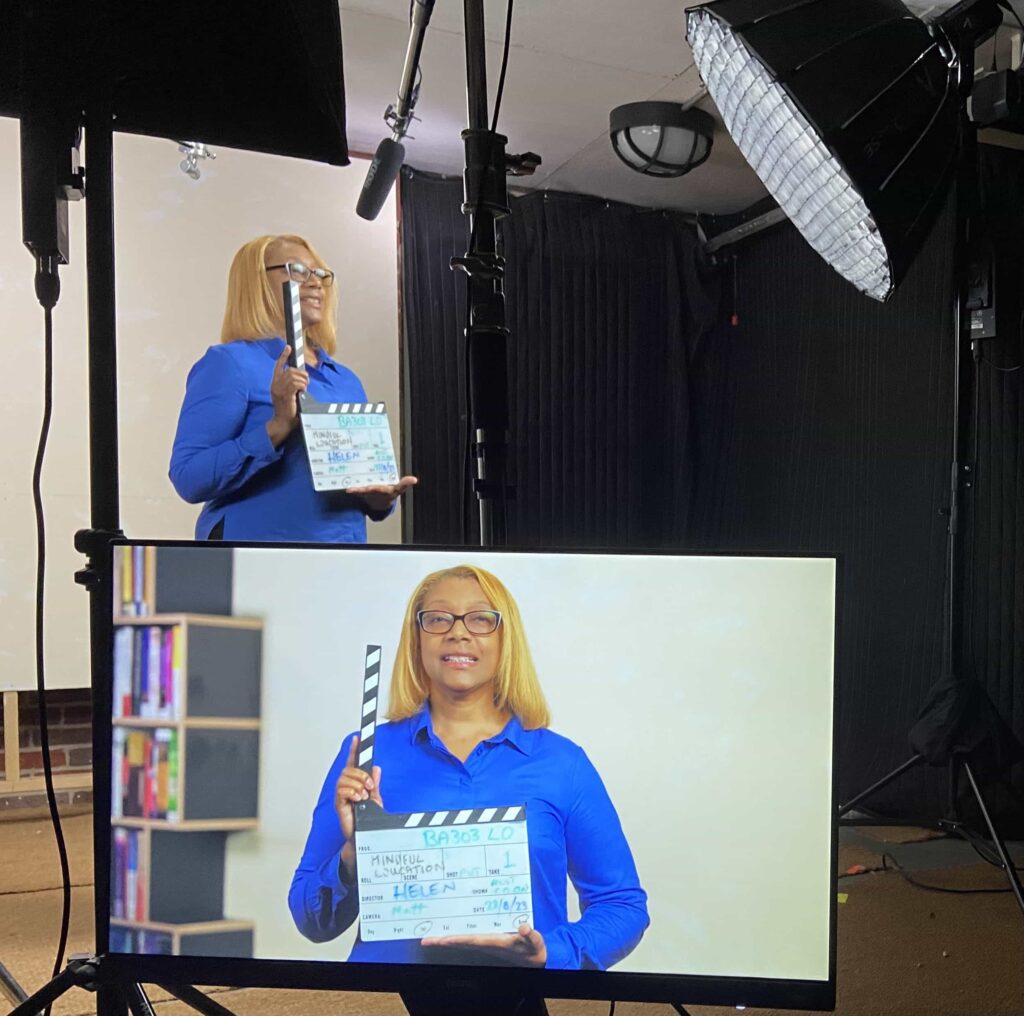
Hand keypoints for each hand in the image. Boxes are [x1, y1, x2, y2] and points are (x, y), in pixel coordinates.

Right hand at [266, 345, 308, 446]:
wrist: (282, 422)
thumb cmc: (287, 410)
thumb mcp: (287, 395)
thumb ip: (291, 386)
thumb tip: (302, 379)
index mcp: (275, 383)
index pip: (278, 366)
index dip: (283, 356)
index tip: (288, 347)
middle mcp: (275, 384)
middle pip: (290, 370)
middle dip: (302, 374)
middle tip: (306, 382)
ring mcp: (279, 390)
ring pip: (294, 376)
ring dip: (303, 381)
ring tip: (305, 388)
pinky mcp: (286, 395)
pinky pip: (296, 384)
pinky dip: (303, 386)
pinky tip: (303, 391)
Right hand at [334, 736, 382, 875]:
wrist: (365, 836)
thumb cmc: (369, 820)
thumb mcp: (376, 799)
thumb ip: (375, 784)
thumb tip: (376, 768)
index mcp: (356, 783)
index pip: (353, 763)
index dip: (354, 750)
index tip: (357, 738)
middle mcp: (347, 787)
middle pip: (349, 769)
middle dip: (361, 775)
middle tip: (370, 787)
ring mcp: (342, 795)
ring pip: (345, 778)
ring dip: (357, 785)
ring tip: (363, 796)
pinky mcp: (339, 804)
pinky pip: (342, 790)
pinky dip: (352, 792)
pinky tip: (357, 800)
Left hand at [346, 475, 417, 513]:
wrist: (380, 503)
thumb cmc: (389, 493)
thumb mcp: (398, 489)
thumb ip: (404, 483)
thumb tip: (414, 479)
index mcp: (384, 491)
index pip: (379, 489)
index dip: (375, 488)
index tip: (370, 487)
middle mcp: (375, 492)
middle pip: (367, 490)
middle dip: (362, 490)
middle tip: (355, 488)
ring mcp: (367, 493)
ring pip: (360, 491)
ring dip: (355, 490)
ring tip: (349, 489)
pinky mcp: (361, 492)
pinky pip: (355, 490)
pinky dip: (350, 488)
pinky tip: (344, 486)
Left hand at [421, 923, 546, 966]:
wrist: (535, 961)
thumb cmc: (534, 950)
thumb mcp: (535, 943)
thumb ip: (530, 935)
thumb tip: (524, 927)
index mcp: (495, 942)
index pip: (473, 940)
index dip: (458, 939)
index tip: (444, 939)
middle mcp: (487, 943)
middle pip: (461, 942)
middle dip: (443, 941)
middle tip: (426, 939)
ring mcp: (486, 943)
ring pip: (462, 940)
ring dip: (446, 938)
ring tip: (430, 937)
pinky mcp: (488, 941)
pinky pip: (468, 938)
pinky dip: (456, 935)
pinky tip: (448, 933)